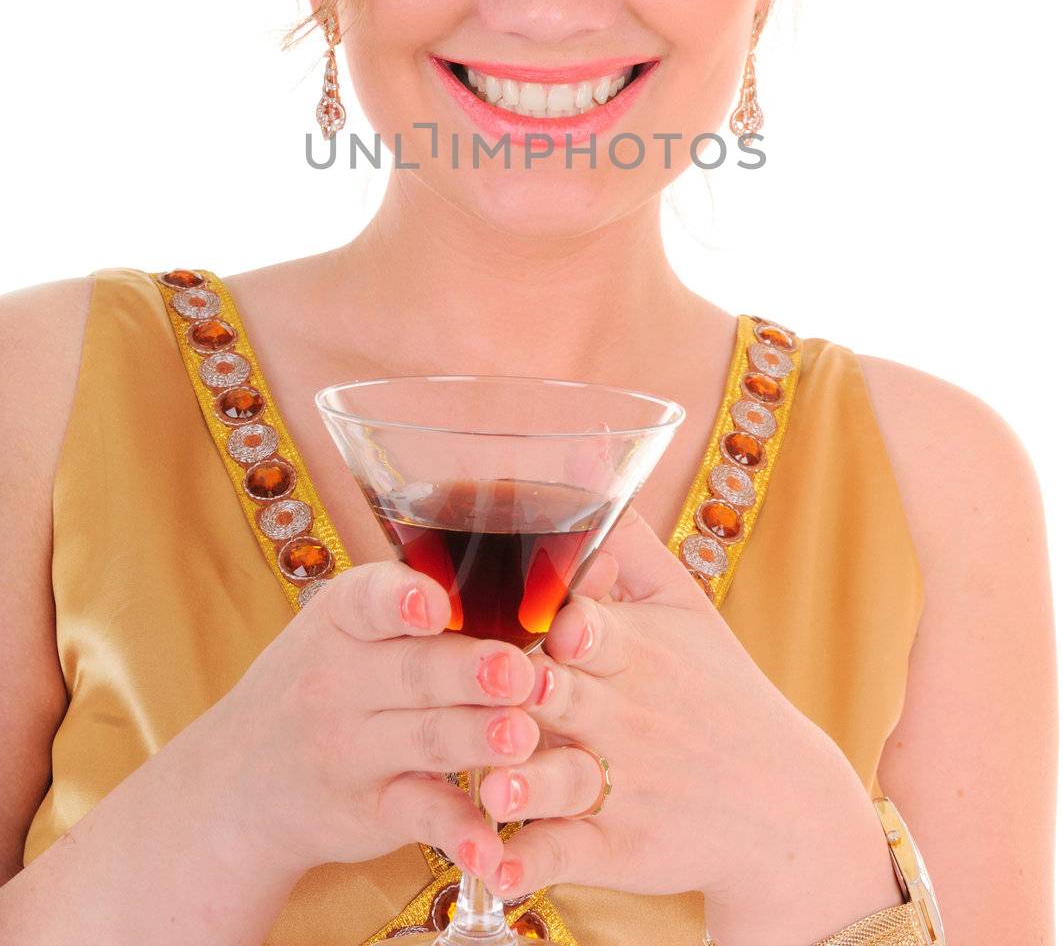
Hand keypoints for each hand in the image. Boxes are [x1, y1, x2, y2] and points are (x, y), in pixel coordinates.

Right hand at [206, 559, 542, 882]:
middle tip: (519, 670)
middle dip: (469, 671)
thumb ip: (408, 602)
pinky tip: (492, 847)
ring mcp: (354, 752)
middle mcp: (341, 683)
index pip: (368, 602)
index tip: (434, 605)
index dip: (402, 600)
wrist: (238, 783)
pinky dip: (460, 834)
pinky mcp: (373, 810)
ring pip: (426, 740)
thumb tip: (521, 574)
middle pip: (414, 672)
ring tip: (523, 735)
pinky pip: (422, 817)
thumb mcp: (340, 629)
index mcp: (342, 621)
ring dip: (477, 739)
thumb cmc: (317, 681)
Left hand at [477, 508, 898, 935]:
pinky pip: (564, 853)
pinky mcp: (612, 846)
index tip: (551, 622)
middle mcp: (624, 716)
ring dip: (526, 781)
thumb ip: (621, 536)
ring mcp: (618, 784)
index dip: (566, 624)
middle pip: (564, 696)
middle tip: (489, 686)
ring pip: (562, 779)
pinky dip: (528, 861)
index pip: (591, 627)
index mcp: (634, 651)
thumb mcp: (680, 605)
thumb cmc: (712, 687)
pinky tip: (496, 866)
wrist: (777, 801)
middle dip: (525, 692)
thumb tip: (580, 449)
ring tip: (494, 785)